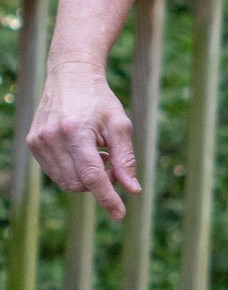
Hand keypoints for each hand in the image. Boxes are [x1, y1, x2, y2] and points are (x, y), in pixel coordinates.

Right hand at [30, 58, 140, 220]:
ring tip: (98, 153)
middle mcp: (52, 138)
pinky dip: (72, 171)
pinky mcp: (32, 143)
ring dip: (86, 178)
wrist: (70, 76)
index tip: (120, 213)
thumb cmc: (100, 100)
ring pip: (66, 181)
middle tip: (112, 162)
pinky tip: (82, 151)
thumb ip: (125, 159)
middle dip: (100, 182)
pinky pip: (55, 172)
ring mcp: (38, 141)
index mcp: (75, 131)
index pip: (92, 176)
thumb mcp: (120, 125)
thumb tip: (133, 190)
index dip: (107, 197)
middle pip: (79, 182)